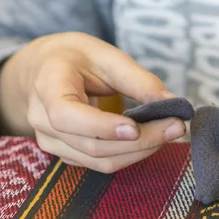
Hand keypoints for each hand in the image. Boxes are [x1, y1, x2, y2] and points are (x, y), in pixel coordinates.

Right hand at [0, 32, 184, 172]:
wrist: (43, 69)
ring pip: (99, 160)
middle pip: (91, 144)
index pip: (66, 115)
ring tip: (171, 131)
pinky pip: (100, 163)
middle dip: (139, 140)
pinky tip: (152, 138)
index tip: (135, 128)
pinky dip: (130, 154)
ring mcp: (51, 141)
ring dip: (140, 150)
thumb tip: (173, 102)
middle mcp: (42, 119)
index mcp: (47, 86)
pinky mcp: (66, 153)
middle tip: (177, 126)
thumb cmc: (74, 57)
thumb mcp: (105, 55)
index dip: (101, 126)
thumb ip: (137, 79)